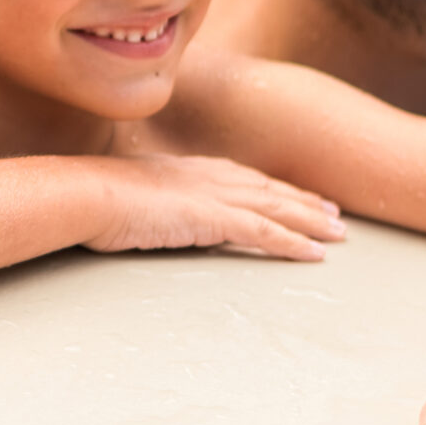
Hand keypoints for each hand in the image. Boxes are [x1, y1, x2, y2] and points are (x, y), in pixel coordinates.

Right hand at [84, 154, 344, 259]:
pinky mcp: (213, 217)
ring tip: (339, 235)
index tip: (295, 195)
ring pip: (277, 207)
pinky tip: (315, 255)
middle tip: (334, 215)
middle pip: (268, 188)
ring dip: (311, 222)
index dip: (272, 187)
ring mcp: (212, 195)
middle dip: (304, 201)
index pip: (243, 177)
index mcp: (187, 169)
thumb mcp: (125, 197)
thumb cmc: (93, 198)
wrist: (86, 193)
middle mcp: (207, 176)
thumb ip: (147, 203)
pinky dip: (293, 242)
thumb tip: (148, 214)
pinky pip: (264, 231)